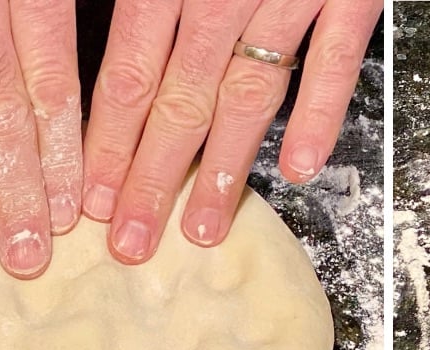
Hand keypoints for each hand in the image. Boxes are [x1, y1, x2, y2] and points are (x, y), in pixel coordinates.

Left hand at [81, 0, 381, 264]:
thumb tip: (100, 27)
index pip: (127, 70)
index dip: (106, 141)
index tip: (89, 199)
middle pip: (180, 98)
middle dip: (150, 177)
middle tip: (130, 243)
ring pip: (250, 90)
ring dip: (225, 168)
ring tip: (202, 229)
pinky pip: (339, 57)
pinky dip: (322, 112)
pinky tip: (302, 168)